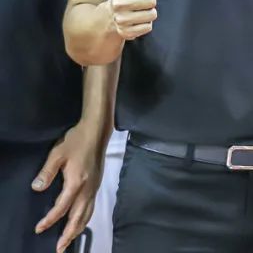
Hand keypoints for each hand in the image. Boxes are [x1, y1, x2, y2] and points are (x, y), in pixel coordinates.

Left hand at [31, 121, 105, 252]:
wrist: (97, 131)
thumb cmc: (76, 140)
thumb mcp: (57, 153)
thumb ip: (47, 172)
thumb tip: (37, 188)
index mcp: (77, 182)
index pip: (62, 207)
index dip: (50, 220)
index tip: (39, 228)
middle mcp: (88, 188)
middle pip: (78, 217)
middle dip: (68, 234)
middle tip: (59, 248)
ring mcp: (94, 187)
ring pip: (87, 214)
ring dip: (78, 230)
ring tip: (69, 241)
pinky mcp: (97, 184)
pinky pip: (91, 207)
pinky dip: (85, 219)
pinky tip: (80, 222)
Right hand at [109, 0, 157, 40]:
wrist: (110, 16)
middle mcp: (119, 3)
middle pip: (152, 1)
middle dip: (151, 1)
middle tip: (142, 1)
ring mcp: (121, 19)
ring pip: (152, 15)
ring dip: (149, 13)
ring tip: (139, 11)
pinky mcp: (125, 33)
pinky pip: (147, 28)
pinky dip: (145, 25)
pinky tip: (137, 21)